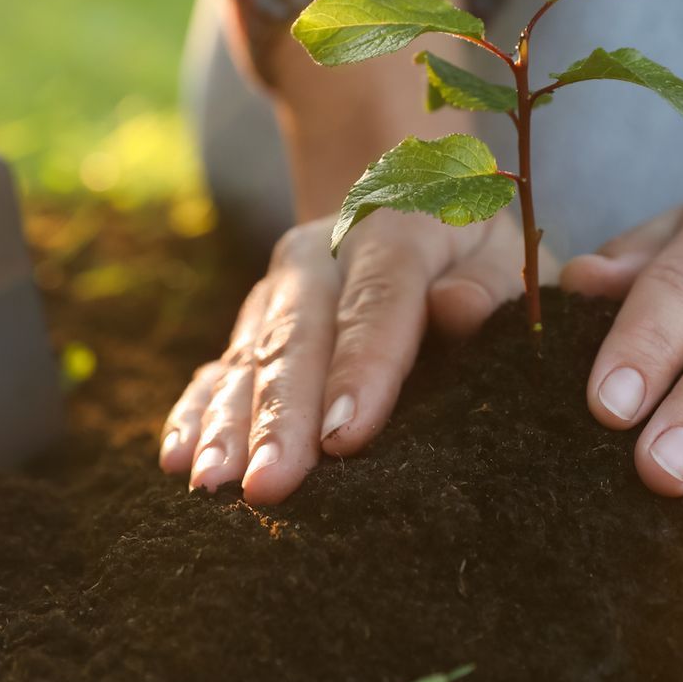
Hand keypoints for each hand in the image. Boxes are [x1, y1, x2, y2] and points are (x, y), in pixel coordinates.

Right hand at [158, 210, 543, 503]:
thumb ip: (492, 283)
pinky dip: (194, 413)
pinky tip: (177, 460)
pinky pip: (217, 368)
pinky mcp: (252, 321)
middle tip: (268, 485)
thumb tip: (458, 310)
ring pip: (249, 358)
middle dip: (280, 416)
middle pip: (299, 337)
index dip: (361, 370)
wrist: (405, 196)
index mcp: (395, 229)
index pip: (379, 302)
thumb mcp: (505, 253)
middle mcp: (323, 254)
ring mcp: (279, 289)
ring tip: (214, 486)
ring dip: (228, 425)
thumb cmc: (471, 250)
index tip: (345, 438)